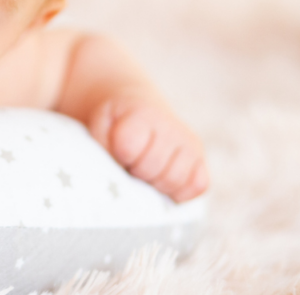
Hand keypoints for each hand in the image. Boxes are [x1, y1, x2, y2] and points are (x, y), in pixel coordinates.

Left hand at [88, 97, 207, 201]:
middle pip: (150, 169)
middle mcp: (171, 126)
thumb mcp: (99, 126)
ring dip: (156, 185)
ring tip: (146, 172)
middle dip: (136, 173)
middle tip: (130, 164)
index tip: (118, 152)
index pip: (128, 147)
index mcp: (141, 114)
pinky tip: (164, 182)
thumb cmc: (115, 122)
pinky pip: (198, 186)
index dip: (119, 156)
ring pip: (175, 181)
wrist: (139, 107)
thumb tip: (117, 176)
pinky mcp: (200, 158)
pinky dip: (180, 191)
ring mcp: (189, 142)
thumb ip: (103, 147)